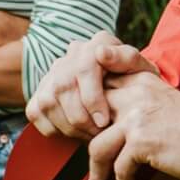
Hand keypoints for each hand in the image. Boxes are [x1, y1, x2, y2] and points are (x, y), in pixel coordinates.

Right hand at [27, 30, 157, 139]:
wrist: (125, 87)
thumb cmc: (137, 80)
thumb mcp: (142, 69)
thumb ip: (128, 59)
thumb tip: (101, 52)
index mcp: (98, 43)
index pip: (84, 69)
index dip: (92, 98)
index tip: (103, 121)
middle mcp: (72, 54)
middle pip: (63, 87)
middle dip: (81, 118)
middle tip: (99, 134)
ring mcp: (53, 72)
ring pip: (48, 102)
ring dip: (69, 126)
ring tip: (91, 136)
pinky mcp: (40, 92)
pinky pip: (36, 113)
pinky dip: (55, 129)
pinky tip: (76, 133)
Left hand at [85, 72, 179, 179]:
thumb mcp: (166, 100)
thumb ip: (139, 100)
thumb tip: (108, 119)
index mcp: (142, 81)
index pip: (100, 86)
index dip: (88, 108)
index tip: (87, 129)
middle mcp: (137, 94)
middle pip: (90, 117)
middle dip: (83, 142)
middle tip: (88, 159)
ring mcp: (137, 117)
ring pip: (97, 147)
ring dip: (97, 171)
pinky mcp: (142, 141)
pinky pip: (119, 167)